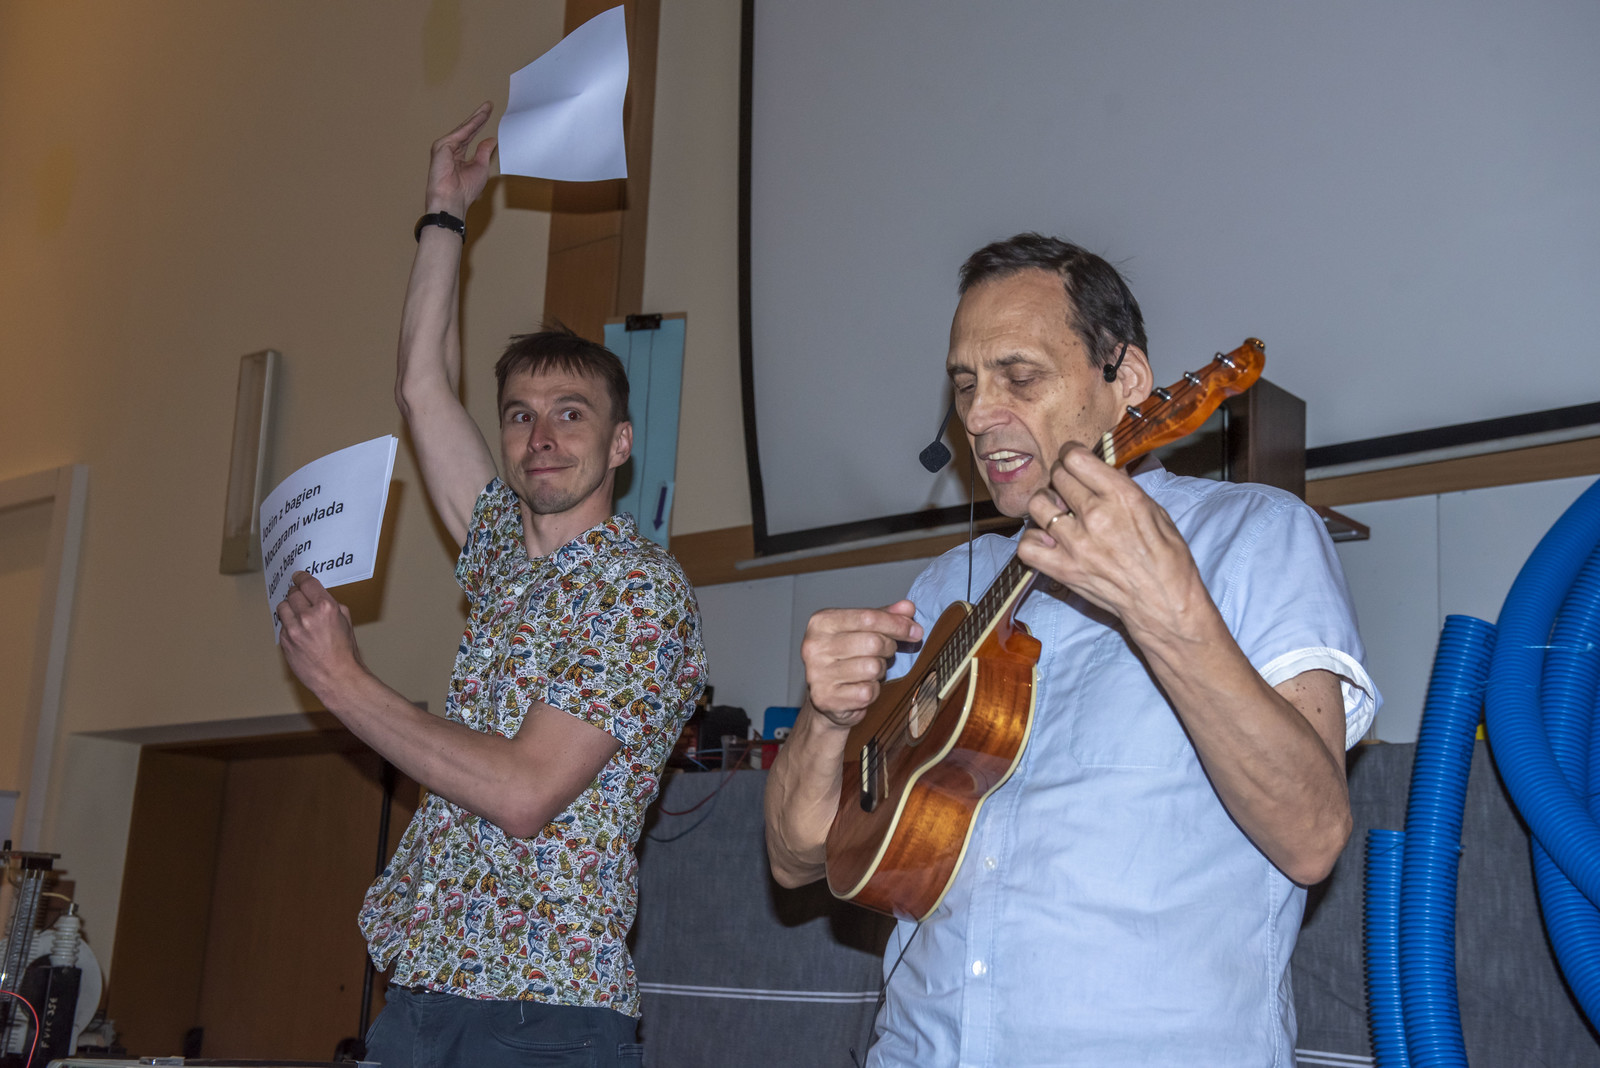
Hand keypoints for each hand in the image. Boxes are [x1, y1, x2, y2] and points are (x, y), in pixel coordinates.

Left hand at [276, 571, 366, 704]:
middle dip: (297, 594)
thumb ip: (331, 605)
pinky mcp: (285, 641)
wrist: (337, 677)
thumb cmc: (345, 652)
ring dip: (289, 608)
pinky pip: (282, 625)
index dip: (301, 578)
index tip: (298, 576)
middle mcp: (307, 616)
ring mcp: (294, 630)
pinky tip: (298, 631)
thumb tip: (318, 597)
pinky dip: (288, 625)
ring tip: (297, 614)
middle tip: (300, 597)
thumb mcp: (345, 621)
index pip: (307, 583)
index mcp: (326, 608)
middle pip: (293, 593)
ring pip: (283, 607)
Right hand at [426, 102, 497, 216]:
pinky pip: (461, 133)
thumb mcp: (480, 168)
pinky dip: (471, 125)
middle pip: (467, 130)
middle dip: (478, 118)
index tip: (489, 116)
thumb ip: (483, 152)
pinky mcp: (442, 146)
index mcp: (458, 157)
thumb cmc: (465, 190)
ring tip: (487, 108)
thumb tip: (490, 140)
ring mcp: (445, 147)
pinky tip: (480, 117)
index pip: (470, 138)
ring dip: (476, 118)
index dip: (479, 127)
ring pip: (464, 129)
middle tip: (489, 106)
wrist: (452, 200)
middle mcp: (450, 150)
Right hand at [800, 601, 922, 726]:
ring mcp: (817, 674)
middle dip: (888, 648)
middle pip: (873, 642)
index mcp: (821, 622)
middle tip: (886, 653)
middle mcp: (814, 646)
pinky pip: (868, 692)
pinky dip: (872, 691)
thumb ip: (883, 617)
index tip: (915, 631)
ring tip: (869, 671)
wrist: (825, 697)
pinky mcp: (825, 698)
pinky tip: (861, 688)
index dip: (896, 624)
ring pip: (873, 668)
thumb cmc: (845, 658)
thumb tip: (908, 608)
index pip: (868, 617)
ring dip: (879, 671)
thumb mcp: (861, 630)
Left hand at [1016, 443, 1202, 637]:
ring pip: (1037, 505)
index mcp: (1122, 497)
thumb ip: (1124, 488)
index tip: (1073, 458)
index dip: (1072, 454)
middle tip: (1069, 487)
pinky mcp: (1063, 569)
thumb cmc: (1167, 560)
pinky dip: (1033, 540)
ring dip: (1046, 505)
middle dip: (1062, 477)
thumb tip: (1101, 469)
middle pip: (1057, 477)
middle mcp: (1096, 516)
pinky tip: (1048, 540)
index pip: (1076, 458)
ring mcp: (1075, 544)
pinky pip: (1027, 545)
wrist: (1164, 604)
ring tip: (1057, 512)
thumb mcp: (1155, 512)